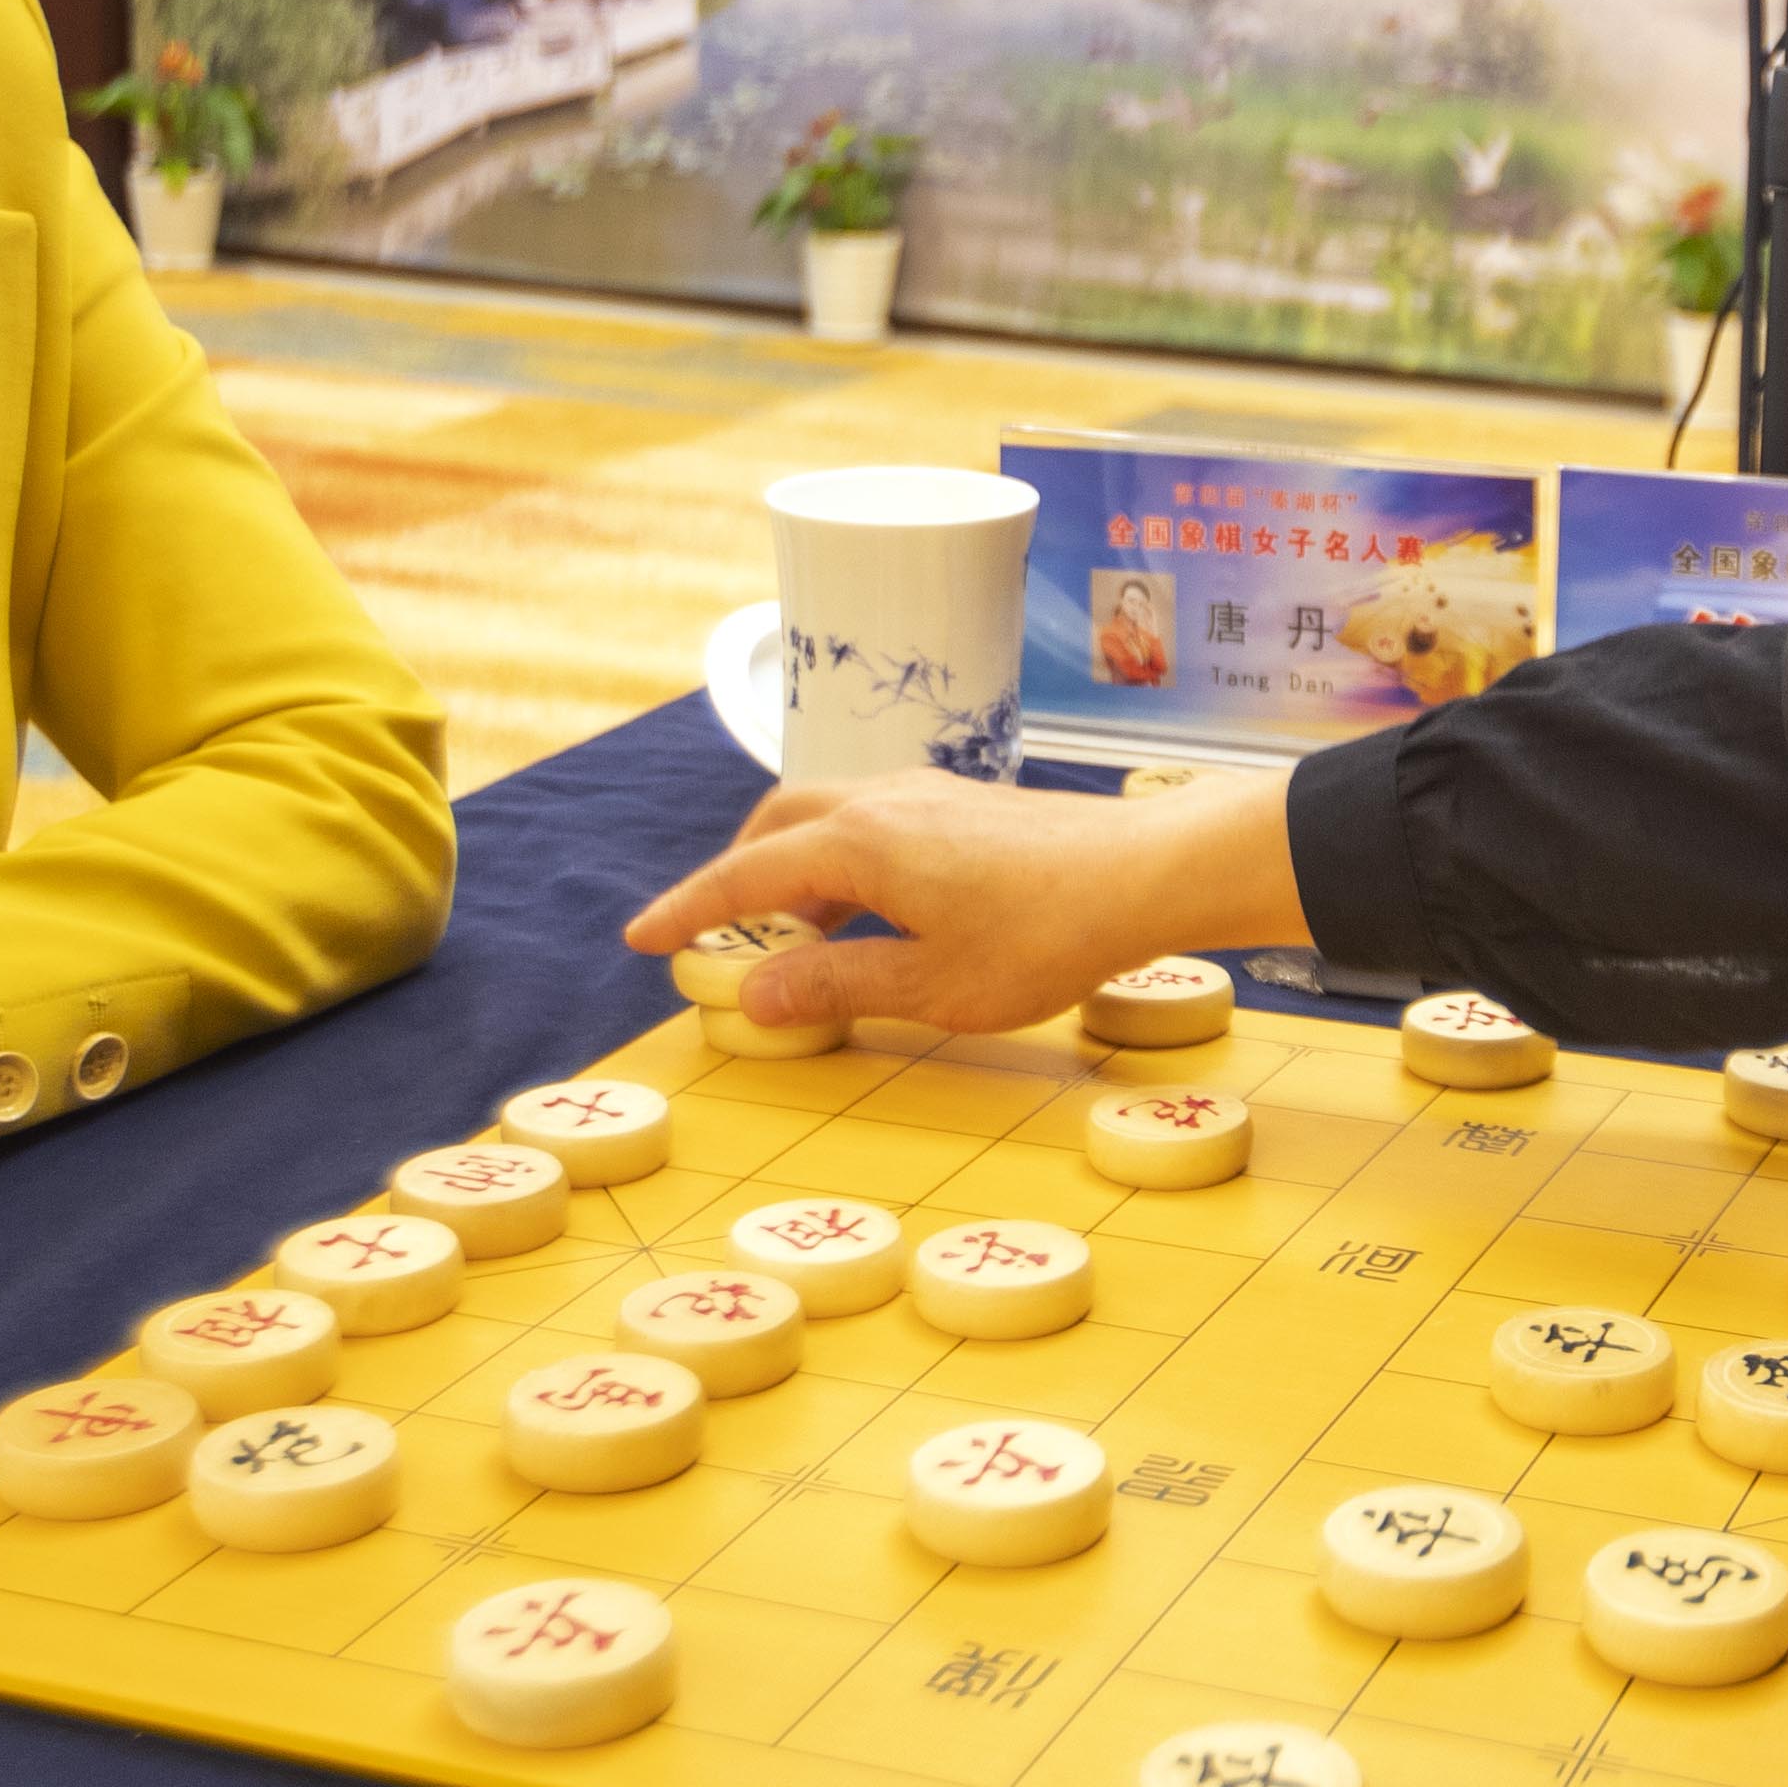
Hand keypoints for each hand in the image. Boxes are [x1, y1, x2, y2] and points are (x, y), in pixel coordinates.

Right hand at [622, 766, 1312, 1032]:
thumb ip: (838, 984)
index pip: (745, 878)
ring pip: (826, 817)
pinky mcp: (963, 804)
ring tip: (791, 937)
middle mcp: (881, 801)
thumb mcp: (932, 986)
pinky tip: (869, 911)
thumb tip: (754, 991)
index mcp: (858, 843)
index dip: (689, 911)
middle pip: (777, 825)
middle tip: (714, 933)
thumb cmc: (1046, 934)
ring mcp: (926, 795)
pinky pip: (872, 821)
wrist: (1148, 870)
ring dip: (791, 868)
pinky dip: (841, 861)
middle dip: (734, 876)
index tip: (640, 937)